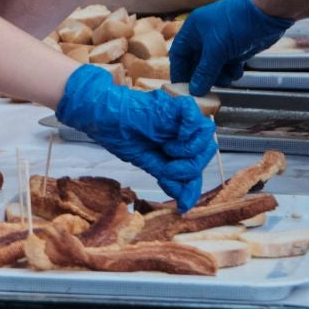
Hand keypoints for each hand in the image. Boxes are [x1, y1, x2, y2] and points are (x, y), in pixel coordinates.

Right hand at [54, 64, 215, 210]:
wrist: (103, 117)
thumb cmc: (119, 135)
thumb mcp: (147, 163)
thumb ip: (169, 178)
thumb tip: (185, 202)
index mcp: (176, 144)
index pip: (196, 164)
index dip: (192, 183)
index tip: (184, 202)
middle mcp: (182, 130)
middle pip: (206, 151)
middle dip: (190, 168)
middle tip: (168, 169)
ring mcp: (180, 117)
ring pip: (206, 135)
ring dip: (190, 151)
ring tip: (168, 151)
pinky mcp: (175, 105)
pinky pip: (197, 118)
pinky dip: (190, 132)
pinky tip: (174, 139)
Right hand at [169, 0, 293, 95]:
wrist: (267, 14)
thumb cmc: (236, 24)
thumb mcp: (216, 49)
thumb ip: (204, 71)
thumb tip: (194, 90)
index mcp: (193, 30)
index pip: (179, 54)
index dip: (179, 71)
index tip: (182, 88)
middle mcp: (205, 36)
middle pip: (196, 63)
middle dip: (202, 77)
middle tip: (205, 91)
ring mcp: (221, 43)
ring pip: (213, 67)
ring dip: (219, 76)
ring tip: (227, 79)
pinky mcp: (236, 48)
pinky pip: (228, 65)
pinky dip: (231, 71)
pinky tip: (237, 71)